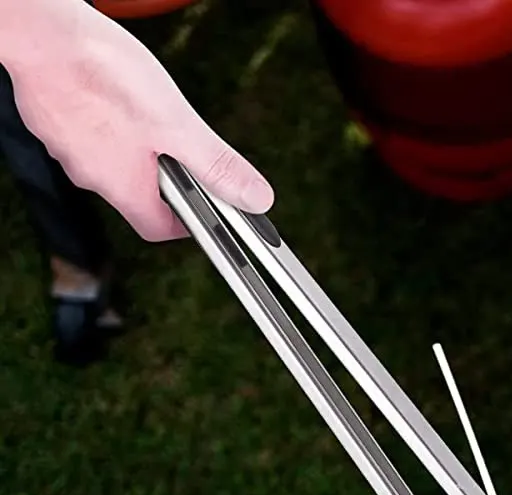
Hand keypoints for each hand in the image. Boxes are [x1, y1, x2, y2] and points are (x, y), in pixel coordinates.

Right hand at [1, 0, 271, 239]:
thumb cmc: (100, 73)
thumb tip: (255, 198)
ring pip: (109, 159)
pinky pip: (84, 130)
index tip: (204, 212)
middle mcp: (90, 176)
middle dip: (163, 179)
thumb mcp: (176, 124)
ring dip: (133, 146)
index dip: (185, 225)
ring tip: (147, 115)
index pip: (159, 228)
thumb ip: (215, 165)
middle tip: (181, 152)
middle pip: (135, 193)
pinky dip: (103, 120)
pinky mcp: (50, 117)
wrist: (37, 30)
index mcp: (123, 187)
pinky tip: (112, 95)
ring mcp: (65, 146)